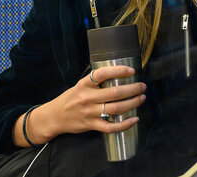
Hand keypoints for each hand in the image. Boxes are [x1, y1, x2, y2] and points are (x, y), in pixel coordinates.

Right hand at [16, 66, 145, 145]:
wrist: (54, 117)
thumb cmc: (71, 99)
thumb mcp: (80, 86)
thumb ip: (96, 82)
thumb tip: (119, 75)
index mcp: (84, 84)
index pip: (102, 74)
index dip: (118, 71)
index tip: (132, 70)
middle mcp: (87, 97)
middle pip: (114, 93)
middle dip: (132, 89)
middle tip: (142, 86)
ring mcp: (89, 112)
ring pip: (115, 109)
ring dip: (132, 103)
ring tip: (141, 98)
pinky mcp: (91, 125)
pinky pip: (110, 127)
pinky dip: (124, 124)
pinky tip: (134, 119)